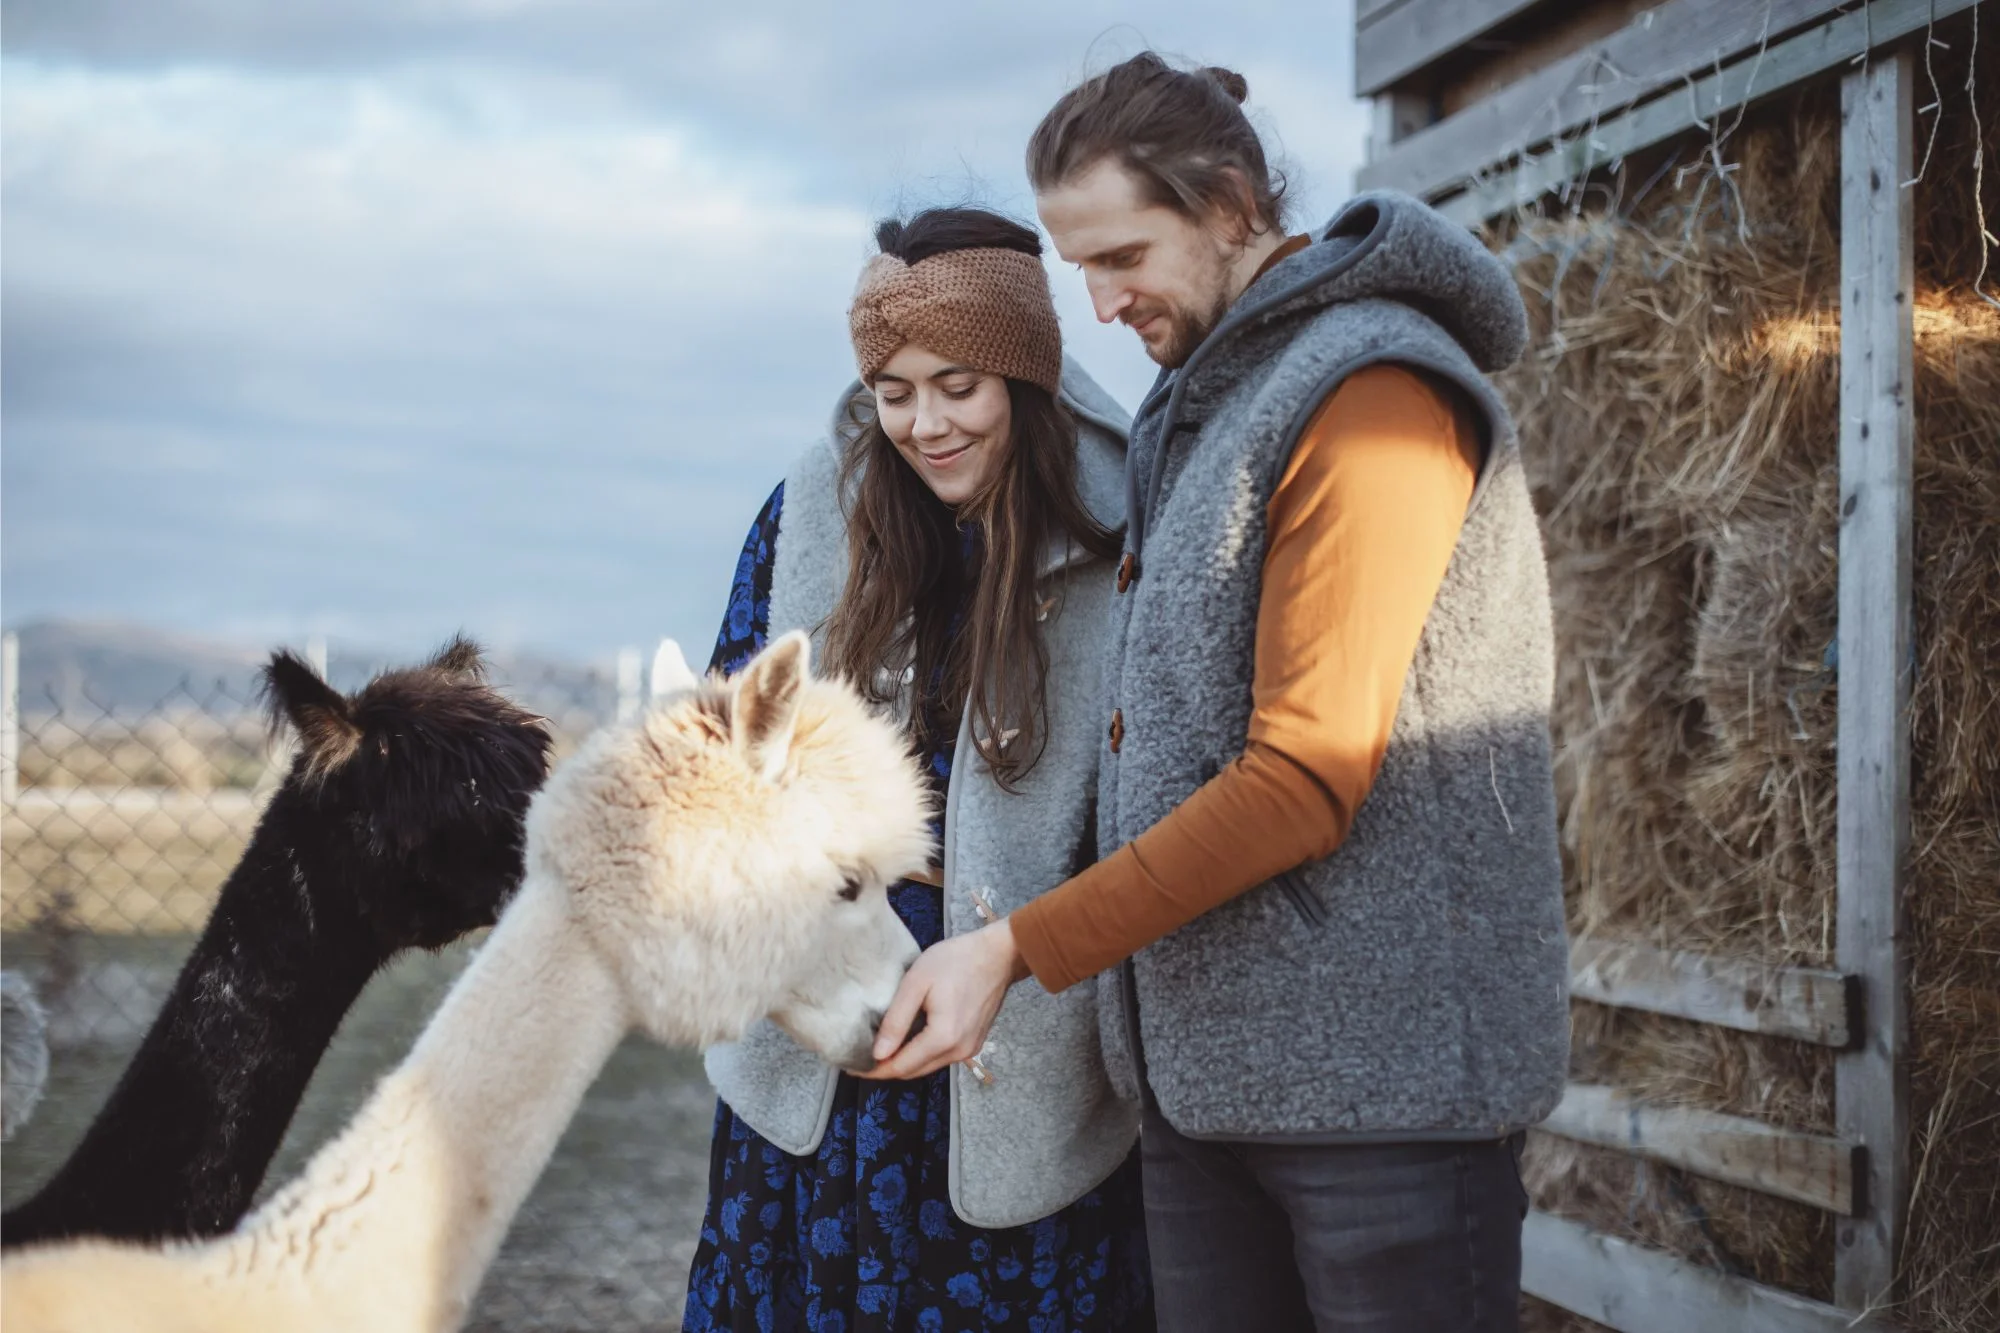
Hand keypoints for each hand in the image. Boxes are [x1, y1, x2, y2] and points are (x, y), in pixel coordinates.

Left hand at [860, 919, 1029, 1081]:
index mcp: (942, 1038)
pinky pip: (940, 1057)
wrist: (999, 954)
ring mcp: (969, 1049)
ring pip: (927, 1066)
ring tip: (880, 1049)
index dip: (873, 1070)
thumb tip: (878, 1054)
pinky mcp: (974, 1042)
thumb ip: (897, 1020)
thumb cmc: (956, 961)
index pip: (900, 1067)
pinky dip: (921, 1054)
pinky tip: (907, 1040)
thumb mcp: (917, 983)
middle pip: (913, 1071)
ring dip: (903, 1061)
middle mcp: (958, 1051)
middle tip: (860, 1058)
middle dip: (885, 1068)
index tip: (851, 1067)